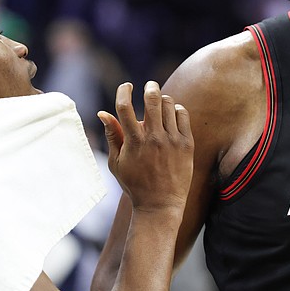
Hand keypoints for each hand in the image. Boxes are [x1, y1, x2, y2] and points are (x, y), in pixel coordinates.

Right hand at [98, 81, 193, 212]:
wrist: (160, 205)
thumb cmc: (135, 184)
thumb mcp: (117, 162)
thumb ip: (112, 135)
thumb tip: (103, 113)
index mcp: (134, 142)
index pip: (125, 107)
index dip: (124, 91)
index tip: (126, 86)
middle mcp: (154, 138)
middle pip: (152, 99)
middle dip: (149, 87)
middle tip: (148, 85)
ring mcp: (172, 141)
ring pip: (169, 104)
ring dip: (162, 99)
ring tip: (159, 104)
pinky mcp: (187, 144)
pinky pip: (183, 114)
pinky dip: (176, 109)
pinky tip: (172, 115)